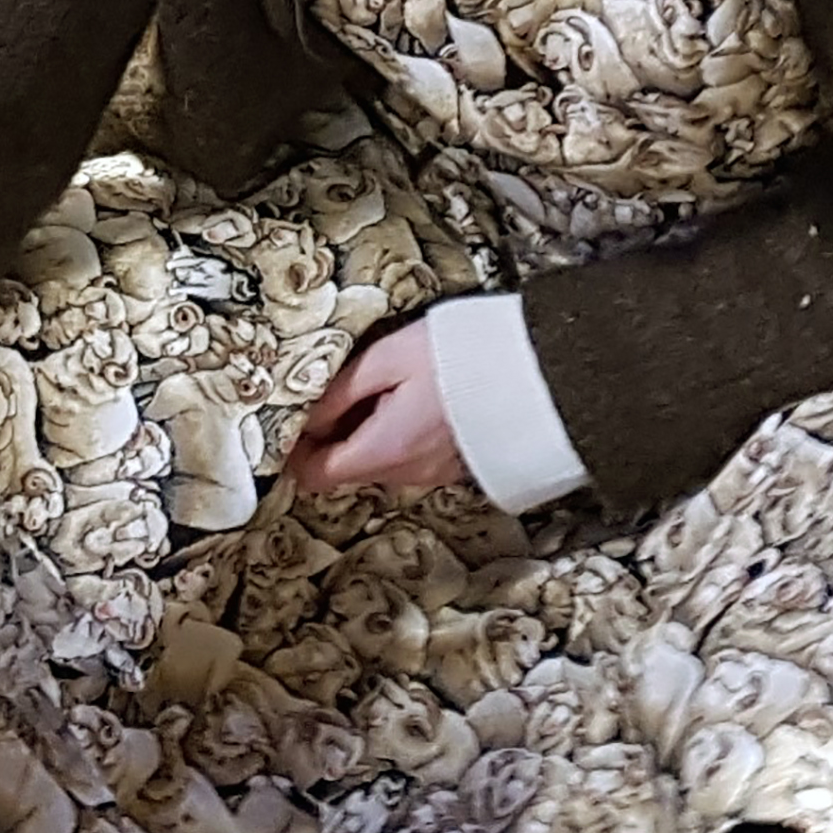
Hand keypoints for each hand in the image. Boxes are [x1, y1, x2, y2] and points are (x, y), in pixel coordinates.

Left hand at [285, 319, 467, 494]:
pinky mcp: (460, 465)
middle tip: (332, 393)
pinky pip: (413, 458)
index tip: (289, 422)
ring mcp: (437, 473)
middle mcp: (409, 473)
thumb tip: (307, 417)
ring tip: (375, 388)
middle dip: (332, 437)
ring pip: (381, 463)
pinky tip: (410, 399)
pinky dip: (399, 435)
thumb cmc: (464, 356)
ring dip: (367, 434)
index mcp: (385, 448)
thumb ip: (341, 391)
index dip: (293, 453)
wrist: (542, 371)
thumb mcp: (389, 358)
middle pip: (348, 468)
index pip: (316, 475)